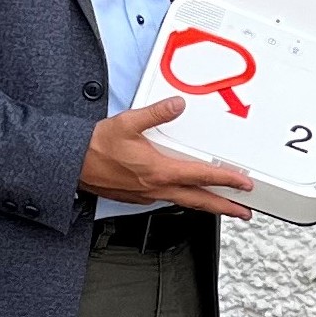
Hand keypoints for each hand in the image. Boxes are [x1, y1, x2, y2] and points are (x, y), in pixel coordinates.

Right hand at [82, 96, 254, 215]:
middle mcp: (156, 187)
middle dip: (225, 207)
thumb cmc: (94, 147)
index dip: (227, 180)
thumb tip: (177, 105)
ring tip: (223, 206)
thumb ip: (156, 114)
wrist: (70, 164)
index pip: (202, 176)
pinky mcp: (138, 196)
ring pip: (185, 202)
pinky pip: (168, 200)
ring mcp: (148, 195)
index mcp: (158, 170)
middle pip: (199, 201)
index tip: (244, 183)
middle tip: (244, 212)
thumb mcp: (127, 123)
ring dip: (207, 205)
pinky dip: (184, 199)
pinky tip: (187, 195)